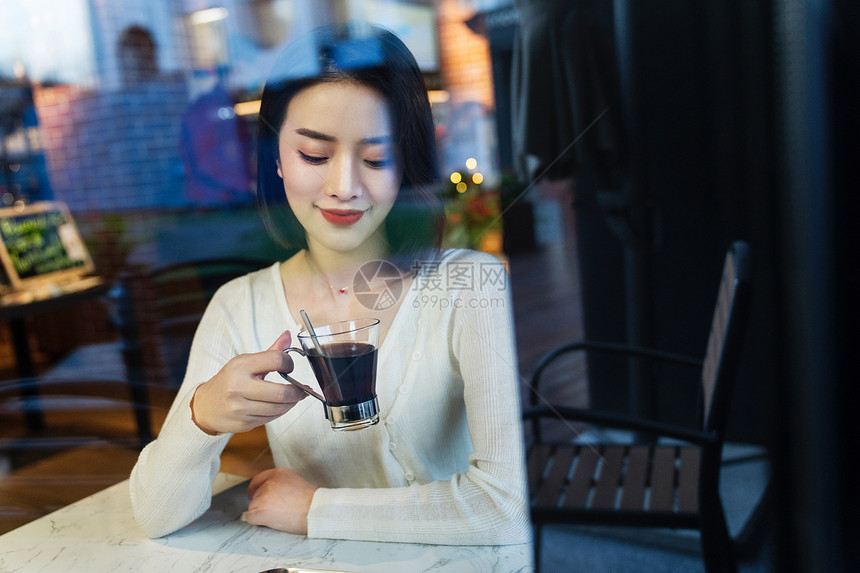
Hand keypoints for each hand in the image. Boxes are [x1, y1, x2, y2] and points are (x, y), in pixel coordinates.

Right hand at [191, 331, 307, 434]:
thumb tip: (288, 335)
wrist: (205, 406)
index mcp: (241, 366)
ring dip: (291, 403)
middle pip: (282, 392)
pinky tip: (279, 406)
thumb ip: (270, 352)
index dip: (289, 363)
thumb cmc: (229, 381)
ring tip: (294, 397)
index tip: (290, 367)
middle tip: (303, 390)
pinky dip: (280, 412)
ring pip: (279, 408)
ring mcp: (240, 408)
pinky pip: (270, 419)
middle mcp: (238, 387)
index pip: (277, 360)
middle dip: (298, 392)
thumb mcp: (245, 362)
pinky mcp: (243, 423)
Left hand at [244, 467, 317, 534]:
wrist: (315, 511)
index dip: (255, 488)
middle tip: (276, 510)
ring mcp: (263, 496)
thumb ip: (281, 484)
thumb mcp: (296, 482)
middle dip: (263, 503)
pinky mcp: (260, 510)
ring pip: (253, 507)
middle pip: (256, 494)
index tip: (252, 494)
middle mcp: (269, 482)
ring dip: (262, 513)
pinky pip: (250, 517)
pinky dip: (257, 521)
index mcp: (278, 473)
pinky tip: (269, 522)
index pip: (259, 479)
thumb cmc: (311, 501)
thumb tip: (270, 494)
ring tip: (279, 516)